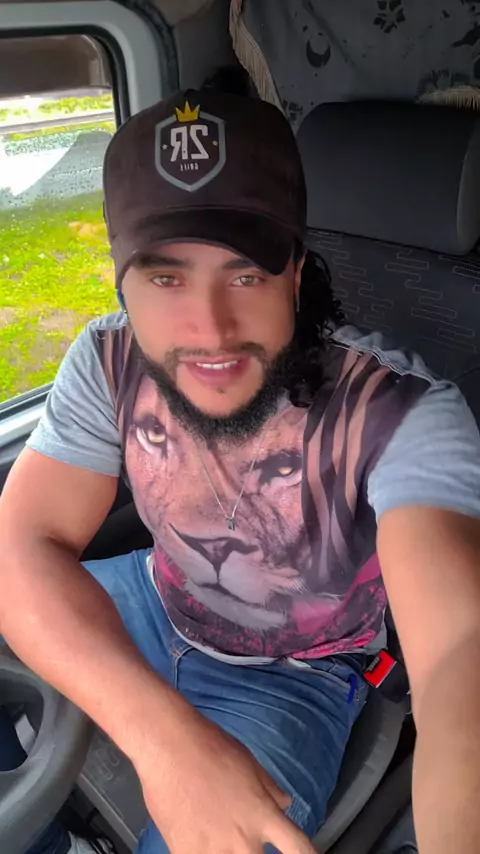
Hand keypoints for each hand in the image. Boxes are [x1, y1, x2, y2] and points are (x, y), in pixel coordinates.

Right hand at [135, 703, 315, 853]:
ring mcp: (214, 851)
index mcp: (264, 814)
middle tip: (252, 846)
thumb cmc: (210, 747)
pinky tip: (202, 841)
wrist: (168, 746)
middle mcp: (243, 839)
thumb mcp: (250, 764)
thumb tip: (284, 803)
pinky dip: (206, 852)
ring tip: (224, 840)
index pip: (299, 849)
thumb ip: (269, 790)